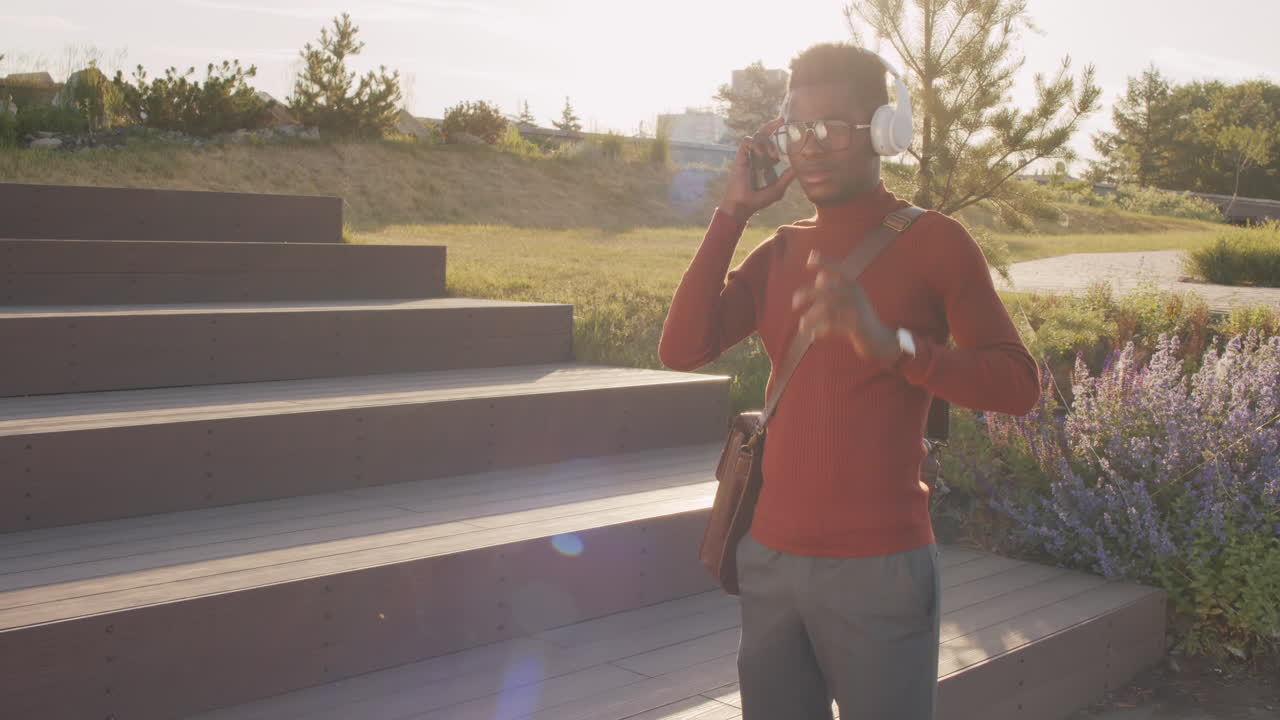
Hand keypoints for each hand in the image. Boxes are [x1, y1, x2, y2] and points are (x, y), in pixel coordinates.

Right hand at [721, 117, 796, 221]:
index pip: (772, 143)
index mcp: (765, 162)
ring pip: (757, 136)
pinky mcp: (740, 157)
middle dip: (772, 126)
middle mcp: (757, 156)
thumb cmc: (758, 200)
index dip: (779, 136)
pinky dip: (755, 143)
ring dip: (767, 141)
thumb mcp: (778, 189)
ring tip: (773, 155)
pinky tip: (761, 153)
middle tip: (782, 120)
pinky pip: (746, 141)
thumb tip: (799, 168)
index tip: (789, 130)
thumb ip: (787, 178)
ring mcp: (748, 156)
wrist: (743, 205)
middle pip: (763, 134)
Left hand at [791, 251, 900, 367]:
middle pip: (827, 290)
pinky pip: (833, 326)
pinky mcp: (856, 326)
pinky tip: (813, 335)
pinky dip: (820, 330)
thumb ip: (835, 289)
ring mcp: (857, 310)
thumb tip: (819, 277)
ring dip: (811, 317)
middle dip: (808, 294)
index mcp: (854, 286)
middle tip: (795, 302)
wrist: (878, 338)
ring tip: (802, 325)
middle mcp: (856, 294)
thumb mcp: (850, 300)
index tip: (808, 262)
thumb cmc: (859, 318)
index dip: (824, 263)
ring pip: (827, 310)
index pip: (838, 269)